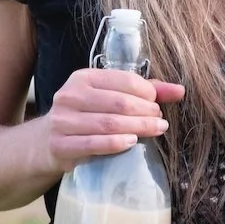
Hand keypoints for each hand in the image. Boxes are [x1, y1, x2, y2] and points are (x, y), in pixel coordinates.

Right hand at [46, 68, 184, 171]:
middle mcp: (70, 95)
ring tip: (155, 130)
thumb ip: (143, 92)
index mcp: (83, 78)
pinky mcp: (60, 145)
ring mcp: (63, 121)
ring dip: (138, 128)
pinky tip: (132, 143)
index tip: (158, 104)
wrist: (44, 143)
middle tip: (160, 121)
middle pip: (120, 103)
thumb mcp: (107, 98)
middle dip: (146, 112)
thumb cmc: (84, 117)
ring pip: (110, 123)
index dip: (147, 92)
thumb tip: (180, 91)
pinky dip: (117, 144)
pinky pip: (94, 144)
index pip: (124, 80)